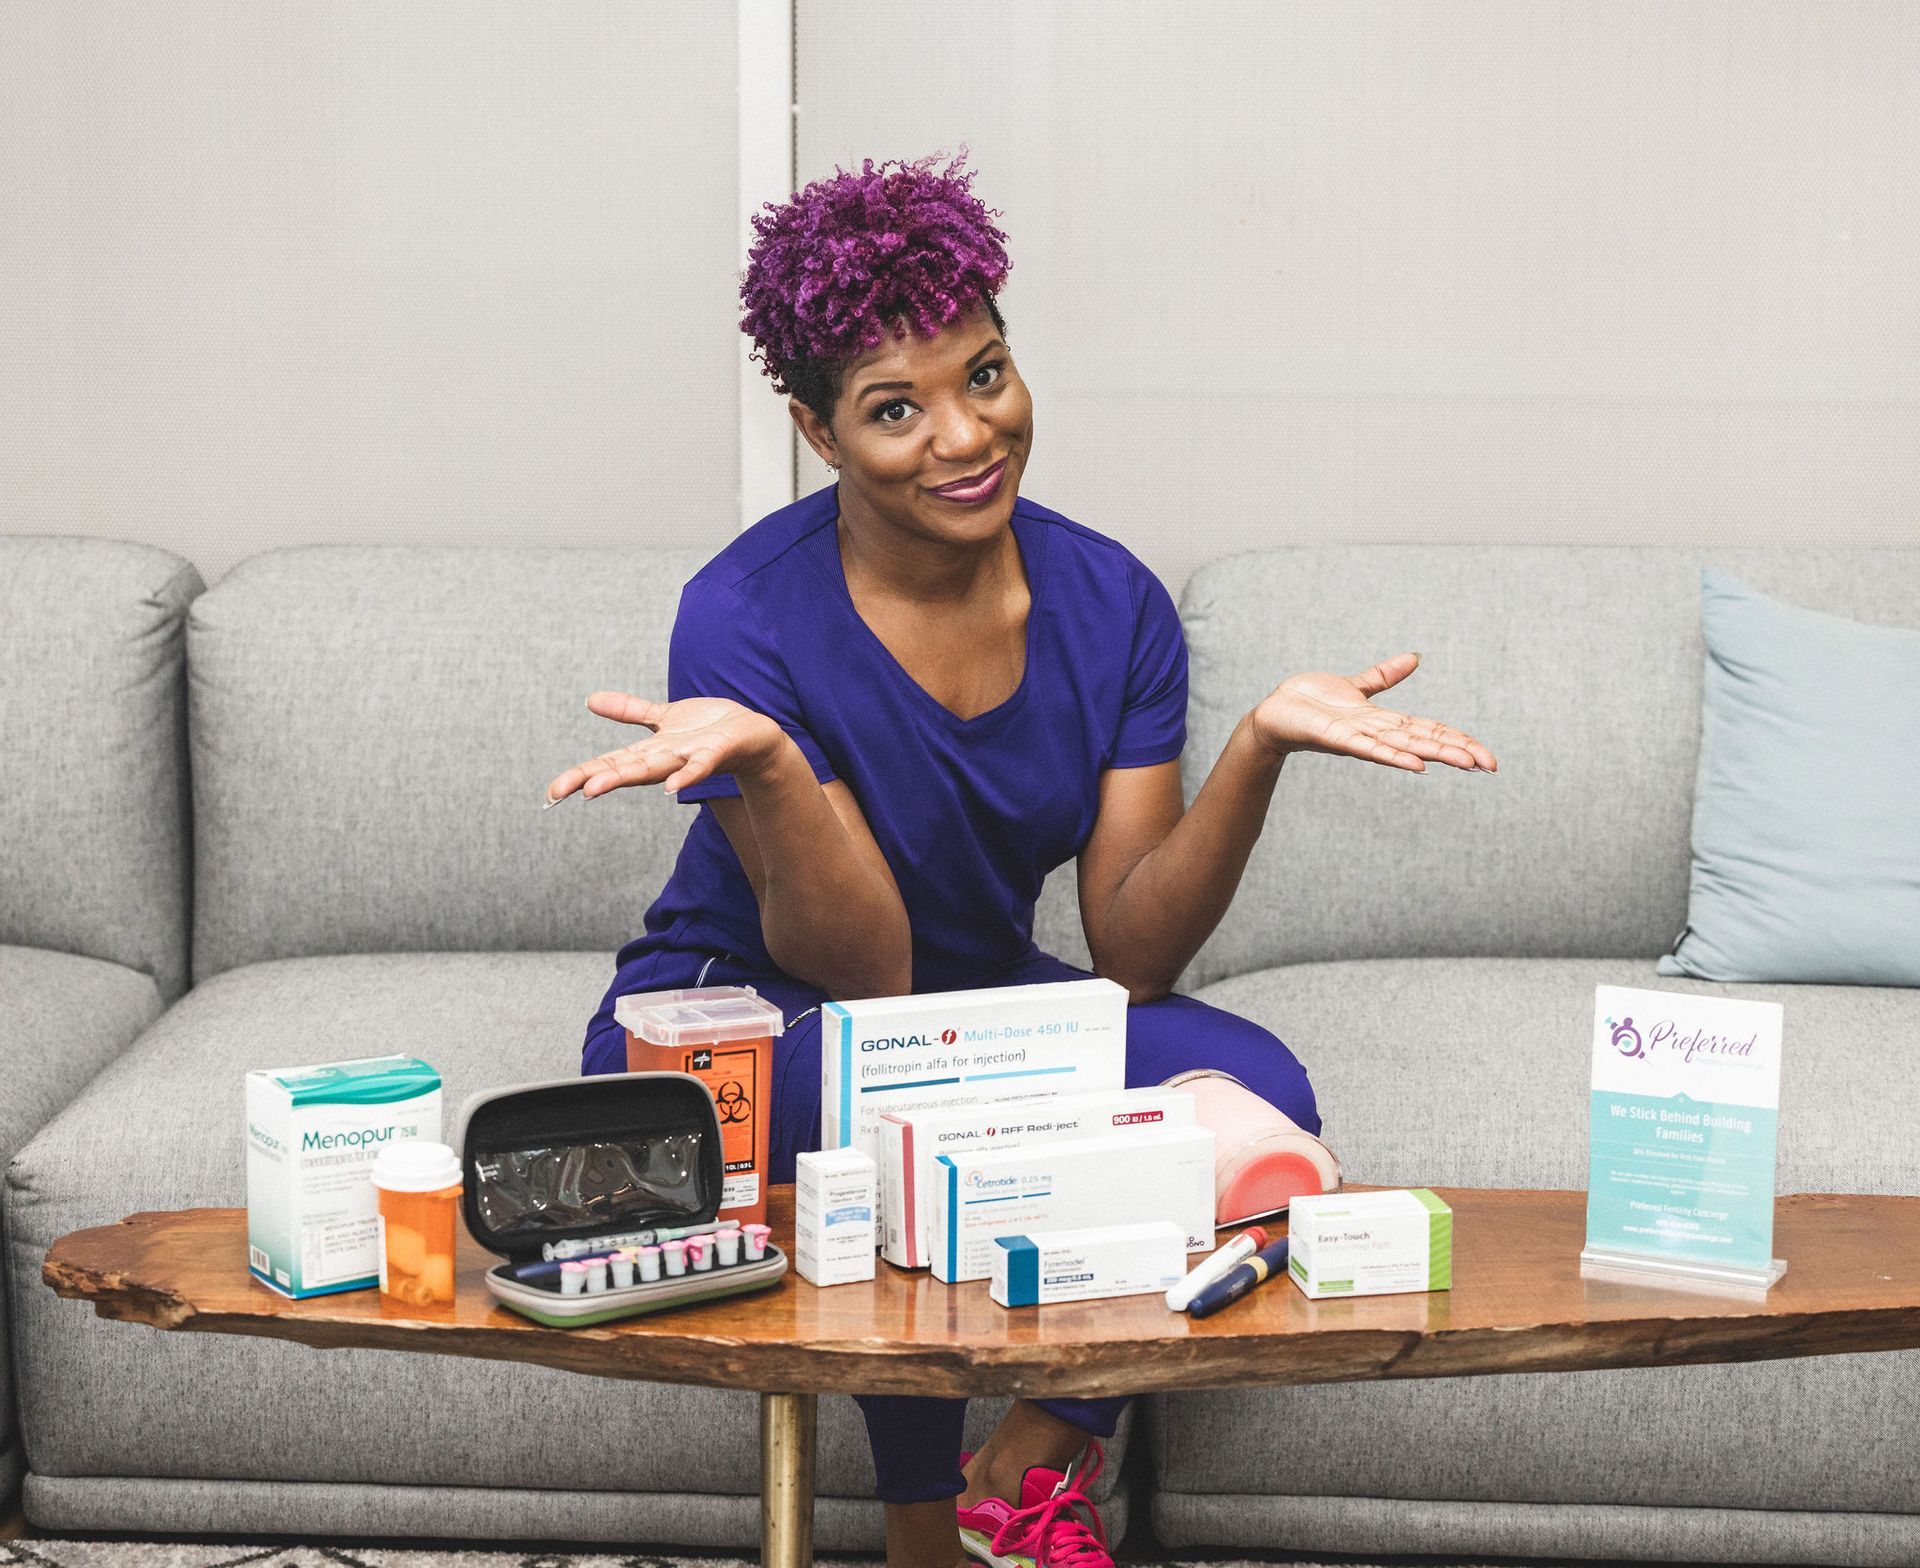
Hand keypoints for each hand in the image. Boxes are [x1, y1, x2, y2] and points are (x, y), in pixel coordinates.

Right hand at [544, 693, 787, 801]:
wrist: (753, 736)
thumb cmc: (708, 730)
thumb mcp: (663, 718)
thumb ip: (629, 711)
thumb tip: (590, 700)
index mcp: (650, 751)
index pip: (608, 764)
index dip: (579, 775)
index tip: (551, 792)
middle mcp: (664, 759)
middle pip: (622, 770)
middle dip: (591, 779)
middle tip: (559, 792)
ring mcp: (688, 758)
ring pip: (653, 769)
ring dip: (625, 778)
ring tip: (595, 788)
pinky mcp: (715, 752)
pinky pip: (698, 766)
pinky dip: (685, 775)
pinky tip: (670, 788)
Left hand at [1248, 652, 1496, 773]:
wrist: (1274, 713)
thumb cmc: (1310, 703)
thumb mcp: (1355, 686)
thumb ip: (1383, 676)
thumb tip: (1415, 658)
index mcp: (1383, 722)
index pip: (1429, 730)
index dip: (1458, 739)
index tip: (1487, 755)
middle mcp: (1376, 733)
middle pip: (1425, 742)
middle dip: (1459, 752)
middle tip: (1492, 765)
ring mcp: (1358, 738)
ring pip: (1405, 747)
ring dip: (1437, 755)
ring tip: (1468, 763)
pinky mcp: (1337, 738)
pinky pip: (1370, 749)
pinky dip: (1394, 757)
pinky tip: (1418, 767)